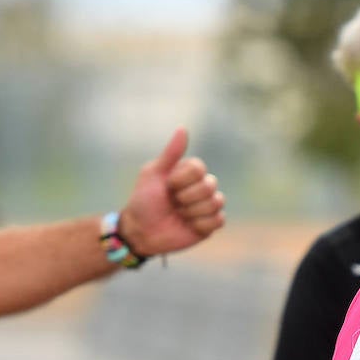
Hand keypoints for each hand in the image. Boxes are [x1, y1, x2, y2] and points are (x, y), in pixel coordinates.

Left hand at [117, 128, 225, 255]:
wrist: (141, 231)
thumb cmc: (144, 200)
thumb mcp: (153, 174)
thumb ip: (171, 153)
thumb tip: (183, 128)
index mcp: (188, 172)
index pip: (199, 168)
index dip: (182, 180)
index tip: (167, 186)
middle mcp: (201, 187)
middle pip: (210, 185)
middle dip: (186, 197)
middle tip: (173, 203)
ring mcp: (208, 206)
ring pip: (216, 203)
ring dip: (192, 212)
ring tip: (179, 215)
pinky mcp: (211, 224)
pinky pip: (218, 220)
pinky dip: (200, 224)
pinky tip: (188, 226)